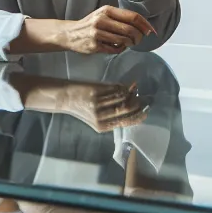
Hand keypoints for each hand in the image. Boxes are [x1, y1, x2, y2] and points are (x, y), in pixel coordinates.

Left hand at [22, 79, 147, 131]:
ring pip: (122, 98)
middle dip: (137, 103)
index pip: (126, 122)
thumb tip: (134, 107)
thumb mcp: (97, 118)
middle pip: (126, 109)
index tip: (146, 111)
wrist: (65, 98)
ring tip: (133, 90)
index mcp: (102, 126)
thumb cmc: (82, 108)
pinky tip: (124, 86)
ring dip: (130, 93)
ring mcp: (98, 104)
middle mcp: (100, 117)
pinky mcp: (96, 92)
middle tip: (141, 98)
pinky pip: (115, 89)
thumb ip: (114, 115)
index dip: (138, 116)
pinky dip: (122, 87)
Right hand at [25, 6, 156, 54]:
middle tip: (139, 40)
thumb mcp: (104, 15)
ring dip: (130, 44)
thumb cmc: (91, 24)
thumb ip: (120, 18)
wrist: (70, 33)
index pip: (133, 17)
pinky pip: (115, 49)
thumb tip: (143, 25)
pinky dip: (120, 49)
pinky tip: (117, 46)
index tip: (151, 31)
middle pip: (131, 30)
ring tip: (127, 43)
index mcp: (107, 10)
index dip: (145, 25)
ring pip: (124, 40)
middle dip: (139, 37)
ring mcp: (98, 33)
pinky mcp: (95, 45)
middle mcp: (102, 20)